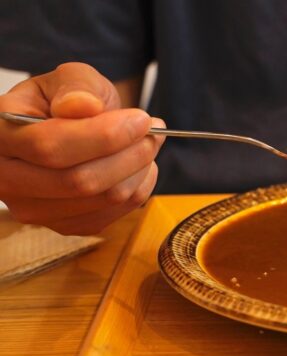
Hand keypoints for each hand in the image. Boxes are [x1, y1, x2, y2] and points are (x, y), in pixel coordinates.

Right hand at [0, 62, 163, 234]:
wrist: (69, 127)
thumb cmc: (66, 100)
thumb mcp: (69, 78)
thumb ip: (75, 87)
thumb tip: (82, 106)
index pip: (49, 146)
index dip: (102, 136)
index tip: (141, 120)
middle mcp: (6, 178)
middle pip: (78, 180)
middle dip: (128, 155)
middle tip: (153, 133)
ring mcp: (33, 209)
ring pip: (102, 198)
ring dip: (138, 170)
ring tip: (148, 144)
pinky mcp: (65, 226)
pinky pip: (114, 213)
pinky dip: (139, 188)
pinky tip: (138, 167)